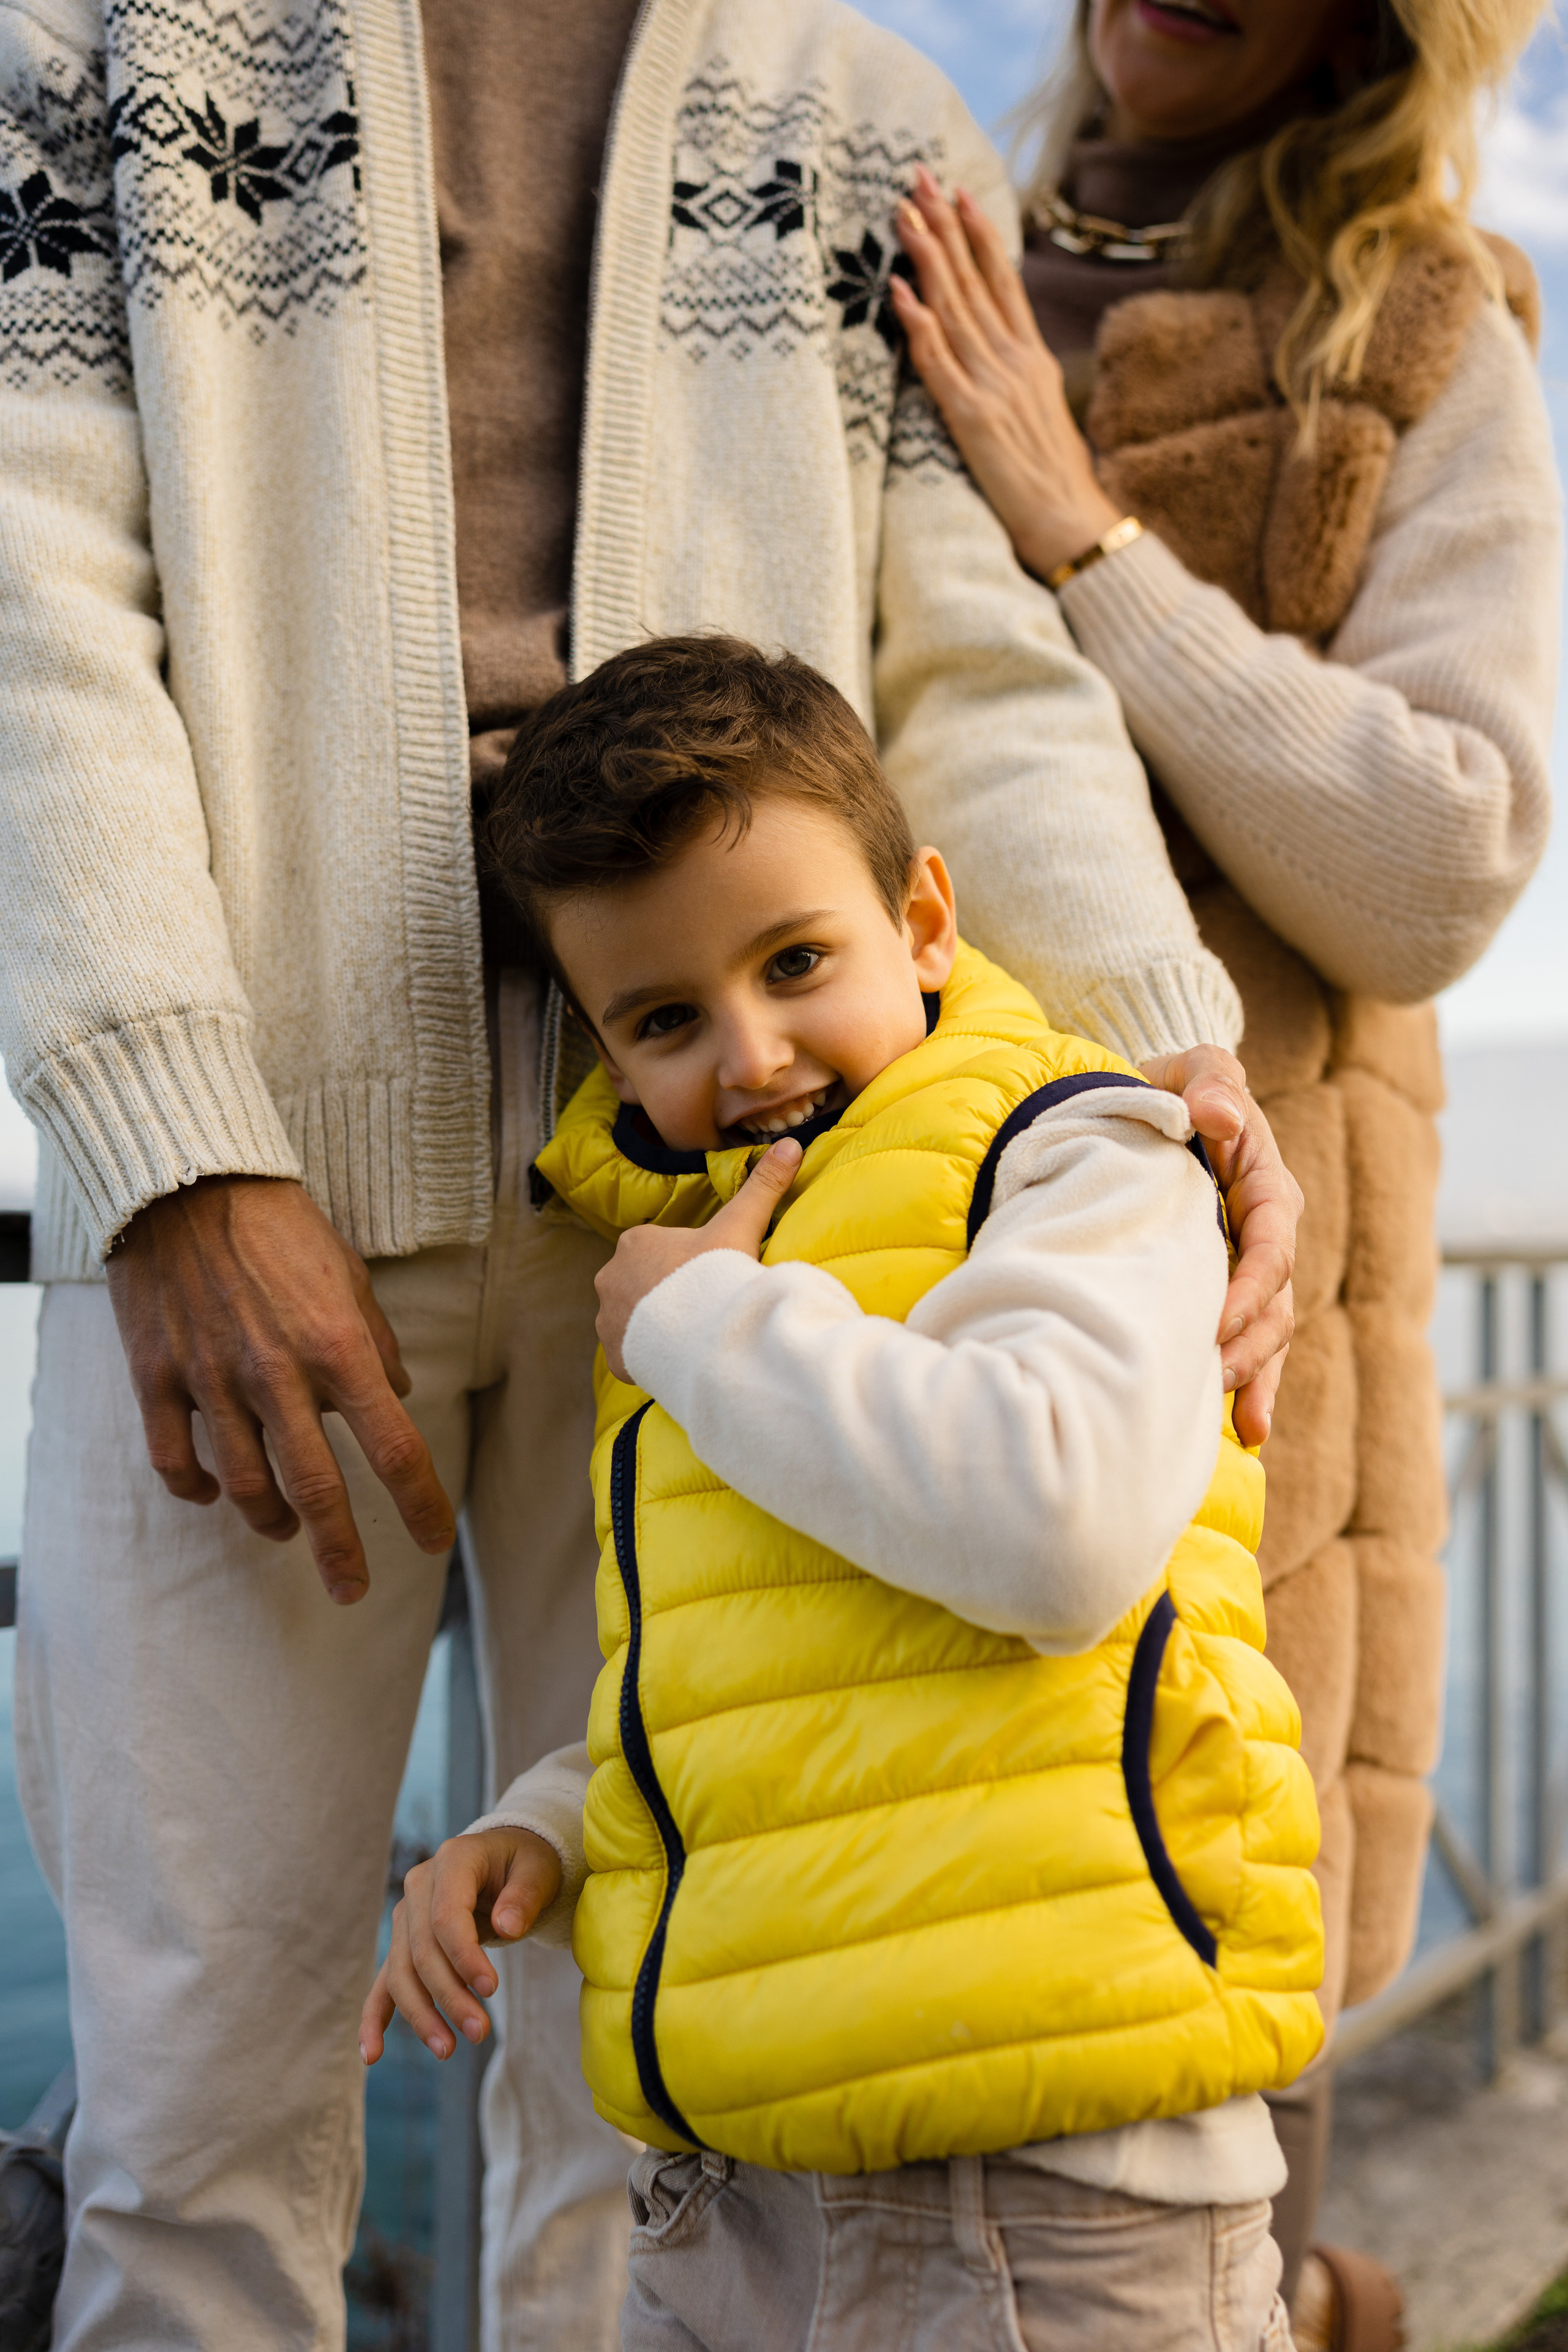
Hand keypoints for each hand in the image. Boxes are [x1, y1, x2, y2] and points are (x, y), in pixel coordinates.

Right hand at [106, 1174, 454, 1603]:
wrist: (186, 1183)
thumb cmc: (280, 1226)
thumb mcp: (349, 1275)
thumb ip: (376, 1341)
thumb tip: (397, 1392)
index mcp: (337, 1347)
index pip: (393, 1445)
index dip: (418, 1503)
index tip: (433, 1538)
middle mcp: (277, 1373)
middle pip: (317, 1487)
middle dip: (340, 1550)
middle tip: (352, 1588)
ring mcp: (212, 1379)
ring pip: (245, 1484)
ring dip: (272, 1520)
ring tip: (287, 1531)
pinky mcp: (157, 1377)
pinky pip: (175, 1459)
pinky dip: (196, 1489)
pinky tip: (213, 1495)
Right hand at [360, 1827, 563, 2063]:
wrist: (506, 1858)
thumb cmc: (525, 1864)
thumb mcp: (538, 1870)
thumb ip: (523, 1897)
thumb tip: (506, 1927)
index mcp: (452, 1860)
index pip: (447, 1917)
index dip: (465, 1957)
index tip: (491, 1990)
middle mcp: (419, 1886)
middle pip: (422, 1951)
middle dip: (448, 1996)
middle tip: (479, 2033)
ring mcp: (406, 1915)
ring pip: (402, 1972)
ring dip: (421, 2015)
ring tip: (447, 2050)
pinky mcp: (403, 1943)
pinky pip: (384, 1982)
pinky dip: (375, 2017)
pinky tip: (371, 2054)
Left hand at [594, 1137, 801, 1381]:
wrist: (706, 1337)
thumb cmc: (716, 1274)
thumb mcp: (741, 1226)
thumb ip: (762, 1185)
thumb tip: (791, 1144)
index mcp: (636, 1241)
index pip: (657, 1249)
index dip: (685, 1263)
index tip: (709, 1277)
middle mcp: (610, 1276)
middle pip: (641, 1283)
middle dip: (665, 1294)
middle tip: (702, 1308)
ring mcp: (608, 1318)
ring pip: (632, 1319)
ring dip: (655, 1326)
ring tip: (691, 1335)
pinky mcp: (614, 1355)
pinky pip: (629, 1354)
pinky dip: (648, 1357)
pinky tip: (677, 1358)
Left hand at [890, 166, 1122, 580]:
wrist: (1074, 526)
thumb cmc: (1057, 483)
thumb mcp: (1044, 415)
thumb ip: (1022, 378)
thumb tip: (1007, 357)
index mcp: (1033, 359)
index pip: (1003, 282)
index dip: (978, 234)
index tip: (957, 192)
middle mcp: (1015, 363)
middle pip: (974, 281)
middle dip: (944, 225)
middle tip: (917, 175)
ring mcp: (993, 387)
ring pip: (953, 309)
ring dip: (925, 258)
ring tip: (900, 213)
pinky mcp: (972, 419)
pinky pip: (939, 364)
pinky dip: (919, 325)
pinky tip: (900, 292)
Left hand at [1139, 1048, 1299, 1447]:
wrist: (1145, 1113)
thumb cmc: (1168, 1090)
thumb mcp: (1189, 1067)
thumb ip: (1208, 1079)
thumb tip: (1216, 1113)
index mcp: (1265, 1185)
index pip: (1271, 1243)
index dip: (1251, 1286)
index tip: (1217, 1320)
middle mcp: (1266, 1234)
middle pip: (1275, 1303)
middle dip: (1252, 1347)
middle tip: (1215, 1382)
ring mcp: (1247, 1269)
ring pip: (1267, 1334)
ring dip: (1256, 1379)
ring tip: (1241, 1423)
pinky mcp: (1224, 1292)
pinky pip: (1245, 1345)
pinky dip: (1249, 1388)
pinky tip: (1243, 1435)